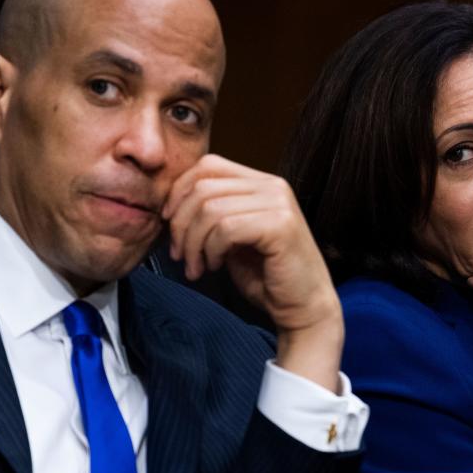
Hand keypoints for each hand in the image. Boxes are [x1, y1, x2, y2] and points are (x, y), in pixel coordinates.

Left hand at [162, 154, 342, 392]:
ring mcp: (278, 203)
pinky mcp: (280, 225)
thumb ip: (212, 215)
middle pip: (203, 186)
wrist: (303, 307)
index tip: (169, 223)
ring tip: (197, 267)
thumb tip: (171, 207)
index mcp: (261, 183)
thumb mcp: (232, 238)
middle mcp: (272, 186)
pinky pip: (226, 228)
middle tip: (180, 255)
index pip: (208, 165)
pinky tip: (216, 266)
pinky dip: (211, 250)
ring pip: (210, 208)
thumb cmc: (267, 277)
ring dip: (194, 243)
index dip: (180, 191)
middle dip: (181, 224)